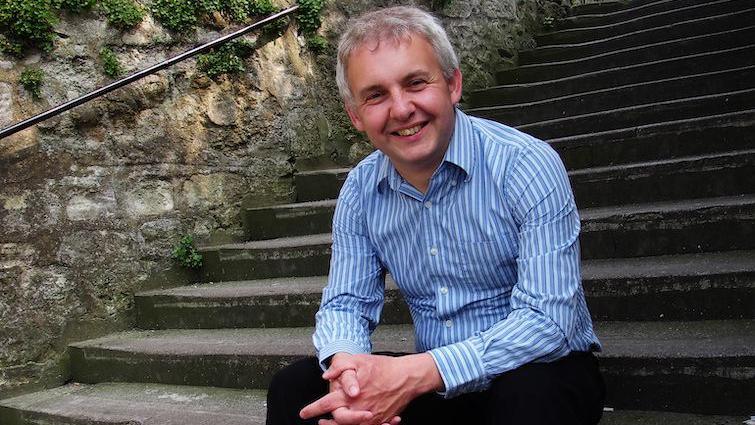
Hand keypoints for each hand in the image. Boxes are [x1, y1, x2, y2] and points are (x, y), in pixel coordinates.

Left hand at [301, 353, 441, 424]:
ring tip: (332, 423)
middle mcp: (359, 409)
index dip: (313, 409)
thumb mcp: (359, 360)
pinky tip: (356, 422)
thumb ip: (341, 367)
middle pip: (338, 421)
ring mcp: (372, 417)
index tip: (304, 413)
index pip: (327, 405)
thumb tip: (326, 377)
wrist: (408, 377)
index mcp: (351, 395)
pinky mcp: (382, 420)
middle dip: (327, 423)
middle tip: (319, 421)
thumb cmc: (383, 367)